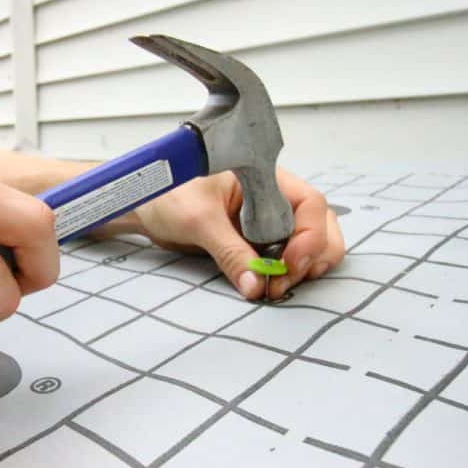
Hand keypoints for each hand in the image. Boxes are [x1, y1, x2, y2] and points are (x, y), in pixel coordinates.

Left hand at [134, 168, 343, 299]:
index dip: (310, 236)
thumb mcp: (198, 221)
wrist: (145, 209)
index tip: (289, 264)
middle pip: (322, 227)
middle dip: (312, 258)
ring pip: (311, 247)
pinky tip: (266, 286)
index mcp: (266, 179)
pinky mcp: (259, 244)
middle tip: (280, 283)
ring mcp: (270, 223)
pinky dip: (285, 276)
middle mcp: (276, 200)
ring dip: (302, 271)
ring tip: (271, 288)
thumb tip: (255, 286)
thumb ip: (229, 252)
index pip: (312, 204)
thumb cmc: (168, 196)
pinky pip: (287, 261)